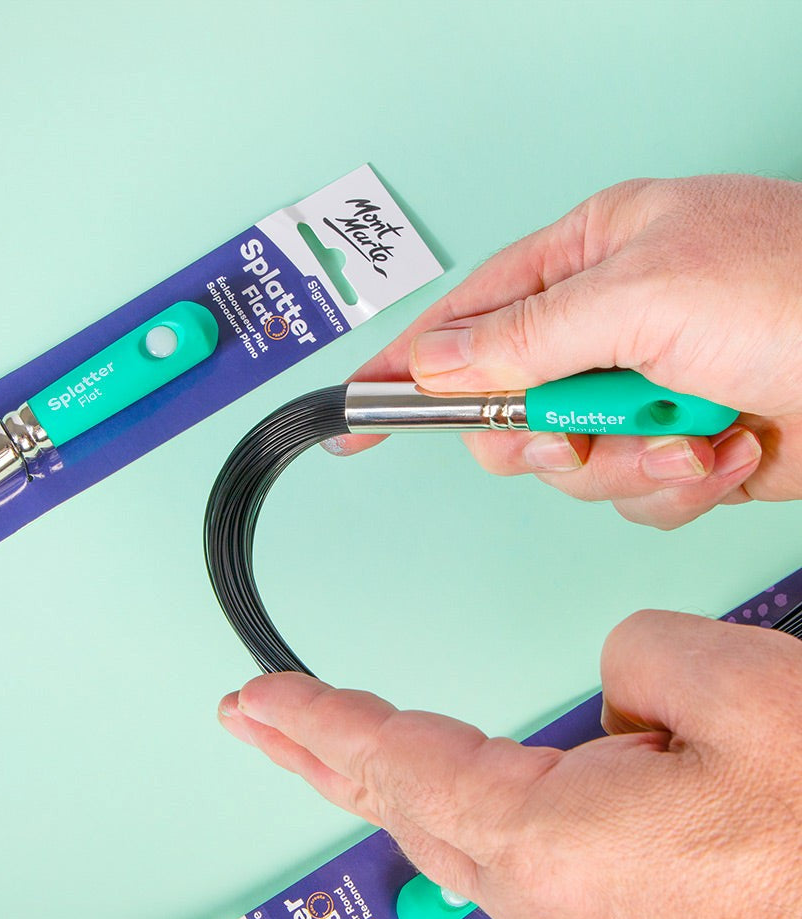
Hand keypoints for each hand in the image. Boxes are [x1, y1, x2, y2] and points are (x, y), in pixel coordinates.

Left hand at [218, 612, 801, 918]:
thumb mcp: (737, 692)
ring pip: (450, 819)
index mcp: (546, 842)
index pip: (392, 759)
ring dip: (388, 765)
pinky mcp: (619, 917)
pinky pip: (512, 834)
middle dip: (316, 748)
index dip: (317, 717)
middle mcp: (544, 895)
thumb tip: (617, 701)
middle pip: (395, 800)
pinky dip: (461, 789)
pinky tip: (460, 775)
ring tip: (332, 731)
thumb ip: (636, 656)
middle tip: (255, 714)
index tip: (258, 694)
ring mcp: (580, 917)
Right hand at [328, 175, 801, 528]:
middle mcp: (608, 328)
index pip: (466, 316)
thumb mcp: (642, 295)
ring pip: (570, 465)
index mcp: (589, 258)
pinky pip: (633, 494)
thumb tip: (433, 362)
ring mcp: (643, 391)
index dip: (405, 367)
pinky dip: (678, 483)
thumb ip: (523, 338)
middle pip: (506, 408)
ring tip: (690, 426)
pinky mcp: (681, 446)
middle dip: (541, 433)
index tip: (357, 409)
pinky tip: (727, 447)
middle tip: (572, 426)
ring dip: (629, 460)